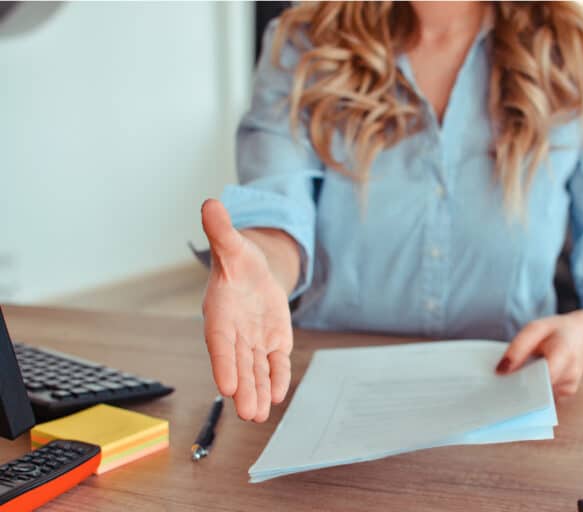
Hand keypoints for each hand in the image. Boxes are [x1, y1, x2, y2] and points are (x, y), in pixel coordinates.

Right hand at [201, 199, 292, 421]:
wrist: (254, 272)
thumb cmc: (238, 261)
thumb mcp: (233, 245)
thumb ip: (222, 231)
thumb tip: (210, 203)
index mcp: (220, 313)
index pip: (220, 342)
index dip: (223, 363)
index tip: (227, 386)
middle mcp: (235, 332)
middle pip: (238, 364)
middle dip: (244, 388)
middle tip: (248, 413)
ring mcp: (254, 341)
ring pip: (256, 369)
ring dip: (259, 391)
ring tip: (259, 415)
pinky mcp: (273, 343)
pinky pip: (275, 363)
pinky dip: (277, 377)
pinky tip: (278, 394)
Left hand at [495, 311, 582, 397]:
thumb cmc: (558, 332)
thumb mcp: (537, 329)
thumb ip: (519, 348)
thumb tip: (501, 371)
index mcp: (563, 354)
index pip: (542, 377)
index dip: (521, 382)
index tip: (501, 384)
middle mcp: (569, 376)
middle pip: (537, 392)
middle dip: (516, 389)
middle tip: (496, 387)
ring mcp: (568, 389)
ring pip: (538, 398)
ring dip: (522, 390)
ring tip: (510, 380)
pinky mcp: (564, 396)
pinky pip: (542, 399)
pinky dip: (531, 391)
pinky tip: (523, 382)